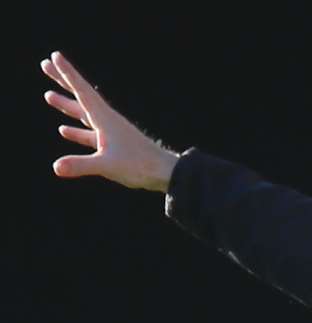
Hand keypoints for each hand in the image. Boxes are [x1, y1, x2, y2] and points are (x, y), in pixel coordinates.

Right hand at [40, 51, 179, 191]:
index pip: (82, 91)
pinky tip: (64, 129)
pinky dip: (77, 131)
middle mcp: (107, 121)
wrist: (164, 174)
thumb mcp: (107, 165)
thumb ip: (81, 165)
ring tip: (48, 95)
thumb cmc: (139, 166)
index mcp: (105, 118)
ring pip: (83, 114)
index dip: (67, 74)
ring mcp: (110, 132)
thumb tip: (56, 167)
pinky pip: (90, 134)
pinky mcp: (113, 146)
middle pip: (80, 96)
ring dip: (66, 105)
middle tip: (45, 64)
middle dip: (63, 81)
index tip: (54, 56)